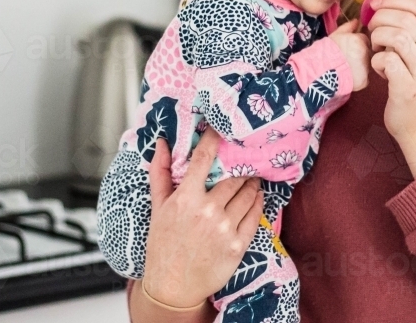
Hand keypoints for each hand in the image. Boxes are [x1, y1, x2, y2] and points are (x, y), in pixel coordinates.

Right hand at [140, 129, 263, 307]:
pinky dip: (258, 202)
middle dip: (241, 167)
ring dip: (252, 183)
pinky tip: (256, 197)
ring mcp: (225, 228)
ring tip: (251, 178)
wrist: (173, 286)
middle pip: (234, 177)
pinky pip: (255, 215)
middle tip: (245, 159)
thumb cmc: (163, 245)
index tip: (222, 129)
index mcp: (186, 199)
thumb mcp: (157, 208)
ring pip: (248, 194)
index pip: (204, 158)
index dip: (215, 139)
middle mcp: (208, 211)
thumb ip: (160, 173)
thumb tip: (161, 143)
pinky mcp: (238, 244)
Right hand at [328, 18, 371, 90]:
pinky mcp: (363, 81)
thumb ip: (347, 27)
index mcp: (359, 40)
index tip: (349, 49)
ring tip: (347, 69)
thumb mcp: (334, 35)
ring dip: (361, 67)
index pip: (365, 40)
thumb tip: (356, 21)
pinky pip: (364, 79)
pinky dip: (359, 79)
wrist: (319, 71)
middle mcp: (365, 53)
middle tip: (347, 60)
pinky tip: (349, 78)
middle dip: (361, 55)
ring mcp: (365, 68)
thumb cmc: (325, 52)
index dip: (358, 44)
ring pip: (367, 65)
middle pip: (368, 52)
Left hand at [367, 0, 415, 177]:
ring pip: (395, 36)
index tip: (376, 5)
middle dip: (380, 19)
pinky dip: (376, 60)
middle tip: (372, 31)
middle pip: (405, 18)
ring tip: (377, 50)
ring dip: (377, 39)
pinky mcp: (407, 87)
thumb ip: (410, 26)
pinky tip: (379, 69)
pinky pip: (386, 60)